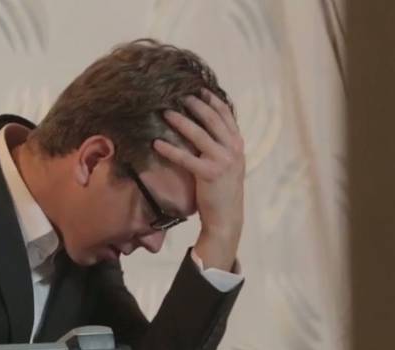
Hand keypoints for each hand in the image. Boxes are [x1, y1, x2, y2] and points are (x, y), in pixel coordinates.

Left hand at [152, 89, 245, 269]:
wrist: (227, 217)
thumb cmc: (222, 190)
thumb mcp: (228, 163)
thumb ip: (221, 145)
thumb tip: (205, 126)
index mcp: (238, 144)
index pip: (226, 115)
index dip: (212, 100)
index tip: (198, 88)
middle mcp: (233, 149)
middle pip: (212, 119)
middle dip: (195, 105)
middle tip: (178, 94)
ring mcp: (223, 161)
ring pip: (199, 135)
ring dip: (181, 121)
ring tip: (165, 112)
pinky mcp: (209, 174)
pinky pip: (186, 158)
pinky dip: (170, 149)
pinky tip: (156, 143)